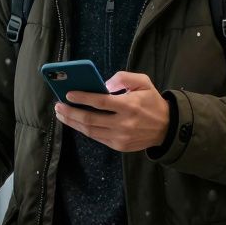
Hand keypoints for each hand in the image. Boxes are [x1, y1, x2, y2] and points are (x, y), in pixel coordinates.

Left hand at [56, 71, 170, 151]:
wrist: (167, 128)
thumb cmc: (152, 101)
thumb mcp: (143, 82)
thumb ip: (123, 77)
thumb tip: (102, 84)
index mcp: (129, 106)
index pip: (100, 102)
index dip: (82, 98)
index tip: (68, 94)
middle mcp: (123, 123)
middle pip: (90, 119)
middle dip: (70, 112)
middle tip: (58, 106)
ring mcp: (120, 137)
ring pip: (90, 131)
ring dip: (72, 122)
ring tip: (61, 114)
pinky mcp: (119, 146)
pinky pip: (97, 137)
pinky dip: (84, 129)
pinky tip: (75, 122)